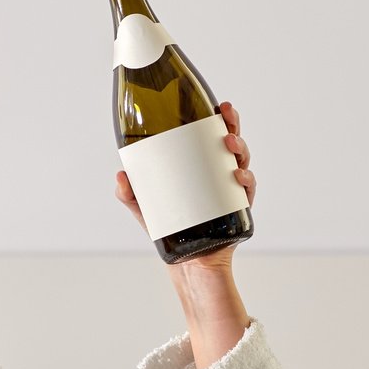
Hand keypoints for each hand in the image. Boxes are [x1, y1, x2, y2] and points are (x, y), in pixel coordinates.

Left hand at [113, 100, 255, 273]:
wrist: (186, 261)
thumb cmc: (168, 228)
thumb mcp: (144, 208)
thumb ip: (128, 194)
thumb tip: (120, 176)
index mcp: (200, 166)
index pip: (212, 136)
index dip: (220, 120)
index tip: (220, 107)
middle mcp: (219, 174)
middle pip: (231, 143)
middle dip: (233, 126)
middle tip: (225, 119)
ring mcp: (231, 190)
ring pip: (242, 162)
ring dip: (240, 149)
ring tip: (228, 146)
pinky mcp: (238, 209)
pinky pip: (248, 191)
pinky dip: (247, 181)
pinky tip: (238, 176)